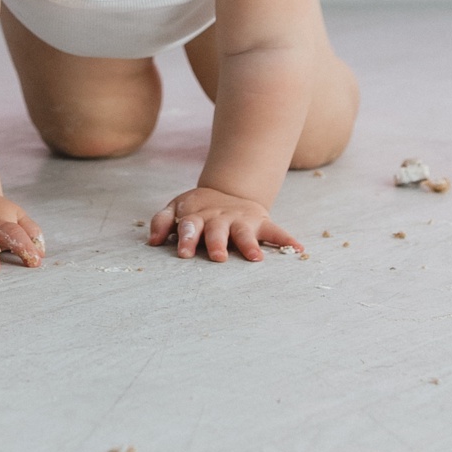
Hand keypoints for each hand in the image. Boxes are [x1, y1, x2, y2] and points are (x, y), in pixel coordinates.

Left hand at [148, 186, 302, 263]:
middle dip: (217, 244)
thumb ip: (162, 222)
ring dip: (250, 244)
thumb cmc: (198, 210)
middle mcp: (219, 218)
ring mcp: (241, 220)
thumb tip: (152, 241)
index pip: (190, 227)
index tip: (185, 254)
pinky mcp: (260, 221)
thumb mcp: (177, 209)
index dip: (187, 239)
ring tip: (255, 259)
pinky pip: (276, 231)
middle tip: (218, 258)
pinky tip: (299, 249)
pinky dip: (287, 239)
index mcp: (197, 216)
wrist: (228, 192)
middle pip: (217, 231)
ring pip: (244, 233)